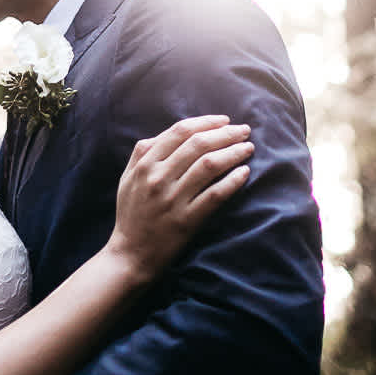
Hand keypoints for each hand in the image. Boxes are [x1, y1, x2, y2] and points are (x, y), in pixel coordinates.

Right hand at [107, 115, 252, 282]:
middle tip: (244, 130)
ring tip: (248, 148)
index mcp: (145, 164)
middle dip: (226, 134)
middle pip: (198, 145)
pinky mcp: (187, 220)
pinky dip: (232, 181)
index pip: (180, 131)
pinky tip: (244, 172)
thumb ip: (142, 153)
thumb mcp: (127, 178)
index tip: (224, 120)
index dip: (206, 122)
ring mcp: (173, 199)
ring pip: (209, 166)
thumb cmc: (132, 214)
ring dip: (233, 153)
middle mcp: (158, 178)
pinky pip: (215, 195)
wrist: (131, 254)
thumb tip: (169, 133)